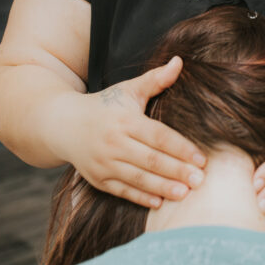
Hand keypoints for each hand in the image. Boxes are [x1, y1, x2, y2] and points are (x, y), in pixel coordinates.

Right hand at [52, 57, 207, 208]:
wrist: (62, 124)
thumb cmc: (104, 105)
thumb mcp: (128, 90)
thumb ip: (155, 80)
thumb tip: (180, 61)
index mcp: (125, 120)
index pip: (158, 136)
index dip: (181, 148)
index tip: (202, 159)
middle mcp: (114, 142)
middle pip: (151, 160)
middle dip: (177, 171)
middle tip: (201, 180)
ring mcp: (104, 163)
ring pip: (138, 178)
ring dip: (163, 187)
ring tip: (185, 193)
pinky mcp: (98, 179)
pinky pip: (122, 190)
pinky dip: (140, 197)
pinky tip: (159, 202)